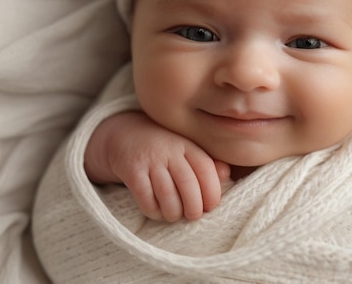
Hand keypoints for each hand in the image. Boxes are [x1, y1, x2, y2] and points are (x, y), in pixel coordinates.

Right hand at [85, 111, 230, 221]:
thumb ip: (208, 162)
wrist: (125, 135)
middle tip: (193, 216)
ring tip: (174, 214)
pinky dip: (153, 211)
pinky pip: (145, 198)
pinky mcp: (132, 171)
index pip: (205, 169)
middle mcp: (169, 150)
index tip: (211, 206)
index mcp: (187, 145)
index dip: (212, 192)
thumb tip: (226, 175)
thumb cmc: (164, 149)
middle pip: (188, 184)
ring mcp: (150, 160)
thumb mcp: (186, 149)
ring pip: (167, 195)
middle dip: (194, 207)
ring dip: (173, 213)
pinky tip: (156, 211)